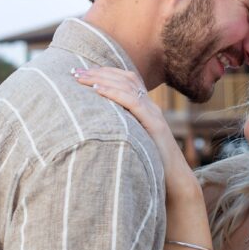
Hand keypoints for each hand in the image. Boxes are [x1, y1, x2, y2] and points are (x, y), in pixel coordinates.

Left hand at [72, 67, 194, 196]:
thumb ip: (120, 129)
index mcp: (145, 108)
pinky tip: (97, 90)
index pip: (126, 80)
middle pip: (125, 78)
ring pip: (127, 86)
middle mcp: (151, 106)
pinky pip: (133, 102)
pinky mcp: (154, 124)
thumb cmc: (151, 164)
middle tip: (74, 70)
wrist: (174, 179)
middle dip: (98, 72)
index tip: (80, 71)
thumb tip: (95, 126)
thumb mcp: (133, 140)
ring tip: (81, 77)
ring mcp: (153, 114)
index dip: (104, 72)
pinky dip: (114, 93)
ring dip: (102, 79)